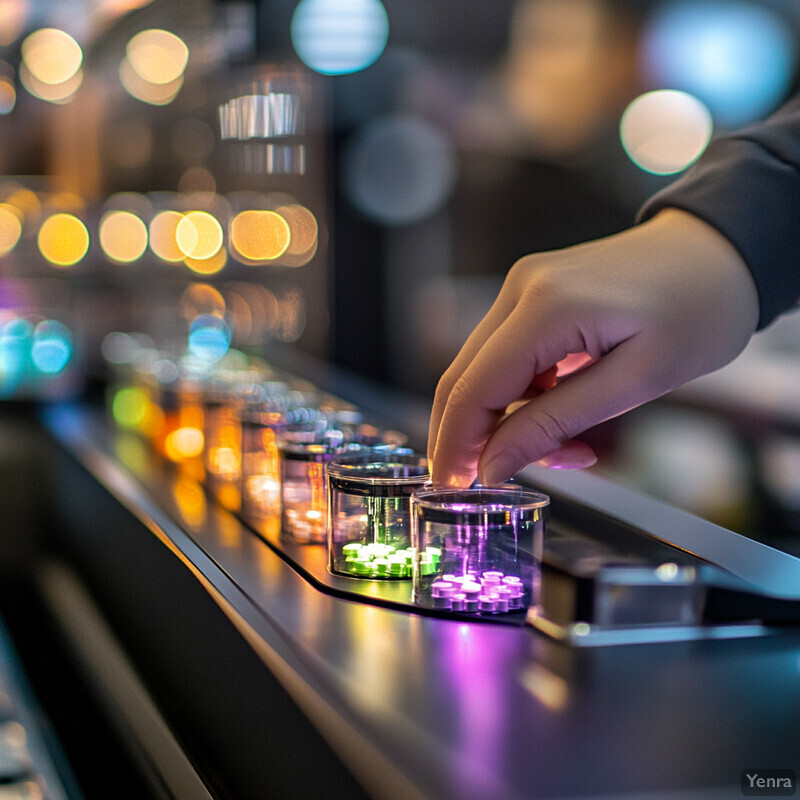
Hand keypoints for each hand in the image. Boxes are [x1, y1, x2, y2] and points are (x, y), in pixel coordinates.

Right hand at [428, 209, 759, 486]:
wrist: (719, 253)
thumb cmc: (698, 311)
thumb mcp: (636, 381)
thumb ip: (555, 423)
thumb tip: (492, 465)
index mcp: (547, 306)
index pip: (474, 388)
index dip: (455, 444)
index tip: (453, 489)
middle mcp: (521, 288)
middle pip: (464, 377)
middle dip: (471, 437)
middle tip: (493, 481)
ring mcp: (523, 286)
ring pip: (483, 370)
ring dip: (506, 420)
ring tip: (566, 447)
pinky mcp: (532, 293)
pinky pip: (507, 355)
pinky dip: (522, 396)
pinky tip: (560, 411)